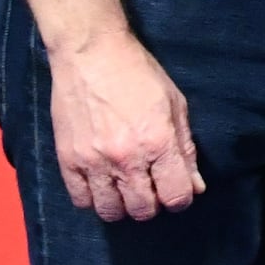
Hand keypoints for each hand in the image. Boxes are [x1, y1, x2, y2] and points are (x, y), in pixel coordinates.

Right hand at [47, 33, 203, 220]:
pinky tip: (101, 183)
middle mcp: (126, 158)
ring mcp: (93, 162)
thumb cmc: (138, 74)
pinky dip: (94, 198)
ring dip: (123, 205)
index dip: (181, 199)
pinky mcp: (68, 160)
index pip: (175, 197)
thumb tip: (196, 186)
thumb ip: (186, 149)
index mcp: (158, 143)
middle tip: (151, 188)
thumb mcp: (175, 105)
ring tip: (125, 188)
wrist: (91, 54)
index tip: (176, 191)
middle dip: (152, 204)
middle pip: (143, 210)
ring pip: (110, 211)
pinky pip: (81, 200)